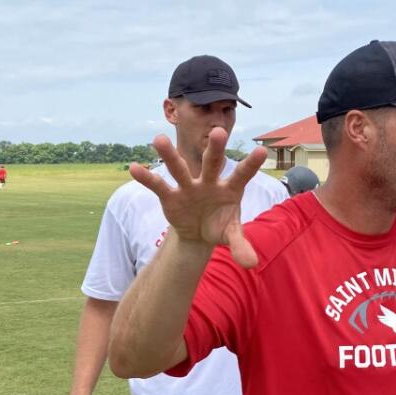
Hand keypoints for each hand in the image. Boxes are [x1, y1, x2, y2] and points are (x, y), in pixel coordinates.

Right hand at [129, 128, 267, 268]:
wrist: (199, 233)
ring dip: (169, 155)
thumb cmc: (219, 226)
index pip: (242, 175)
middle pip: (212, 163)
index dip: (250, 164)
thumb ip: (241, 245)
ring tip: (158, 139)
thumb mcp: (230, 235)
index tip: (261, 151)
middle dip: (215, 149)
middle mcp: (209, 182)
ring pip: (179, 169)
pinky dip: (147, 178)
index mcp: (230, 189)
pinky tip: (134, 168)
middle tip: (218, 131)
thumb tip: (251, 264)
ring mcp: (189, 187)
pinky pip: (158, 185)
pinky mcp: (171, 196)